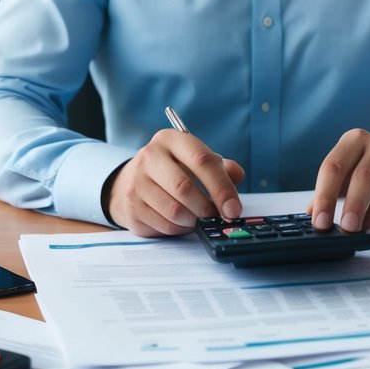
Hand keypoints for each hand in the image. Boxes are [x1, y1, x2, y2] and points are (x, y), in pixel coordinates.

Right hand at [104, 130, 244, 236]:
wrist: (133, 181)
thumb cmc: (174, 170)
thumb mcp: (196, 161)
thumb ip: (221, 167)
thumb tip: (238, 175)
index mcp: (171, 140)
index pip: (202, 161)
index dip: (222, 187)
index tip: (234, 208)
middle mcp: (150, 156)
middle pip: (184, 187)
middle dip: (207, 208)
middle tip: (216, 217)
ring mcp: (137, 182)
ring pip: (174, 210)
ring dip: (193, 220)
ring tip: (198, 218)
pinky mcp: (131, 206)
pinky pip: (164, 225)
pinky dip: (180, 228)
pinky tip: (183, 222)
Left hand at [307, 129, 369, 232]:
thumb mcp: (346, 179)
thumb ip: (327, 194)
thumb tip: (311, 214)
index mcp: (355, 140)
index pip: (334, 166)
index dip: (324, 196)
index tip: (320, 222)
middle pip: (363, 176)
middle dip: (352, 206)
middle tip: (345, 229)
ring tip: (363, 232)